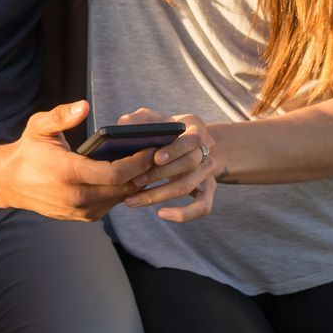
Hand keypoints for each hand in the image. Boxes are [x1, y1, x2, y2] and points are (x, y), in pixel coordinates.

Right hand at [0, 101, 158, 221]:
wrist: (10, 182)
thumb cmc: (28, 150)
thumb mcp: (39, 126)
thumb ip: (61, 115)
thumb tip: (84, 106)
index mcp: (70, 173)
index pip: (116, 174)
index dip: (138, 162)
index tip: (152, 148)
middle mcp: (77, 197)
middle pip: (124, 188)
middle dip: (144, 172)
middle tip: (158, 154)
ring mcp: (80, 210)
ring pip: (120, 199)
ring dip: (136, 183)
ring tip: (149, 164)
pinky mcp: (82, 217)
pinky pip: (110, 205)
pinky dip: (122, 192)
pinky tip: (131, 176)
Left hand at [118, 107, 217, 222]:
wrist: (194, 144)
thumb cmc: (170, 131)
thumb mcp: (159, 119)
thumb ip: (142, 118)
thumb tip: (123, 123)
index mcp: (197, 130)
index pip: (191, 140)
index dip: (175, 150)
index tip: (155, 157)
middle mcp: (206, 152)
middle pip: (188, 165)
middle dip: (159, 174)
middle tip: (134, 181)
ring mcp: (208, 173)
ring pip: (186, 187)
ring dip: (158, 195)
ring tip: (132, 200)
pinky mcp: (208, 190)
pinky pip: (202, 207)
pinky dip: (183, 214)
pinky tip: (160, 214)